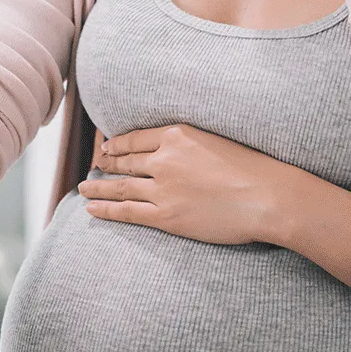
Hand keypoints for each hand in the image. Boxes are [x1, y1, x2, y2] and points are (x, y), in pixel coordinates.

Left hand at [79, 124, 292, 244]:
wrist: (266, 197)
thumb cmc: (253, 169)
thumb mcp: (217, 141)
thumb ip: (191, 144)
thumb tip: (177, 150)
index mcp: (177, 135)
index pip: (137, 138)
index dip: (118, 144)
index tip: (108, 147)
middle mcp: (164, 159)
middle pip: (125, 161)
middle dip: (107, 163)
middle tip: (95, 165)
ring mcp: (162, 189)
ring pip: (120, 186)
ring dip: (98, 187)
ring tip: (83, 188)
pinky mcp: (165, 216)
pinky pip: (127, 212)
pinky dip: (106, 210)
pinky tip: (92, 209)